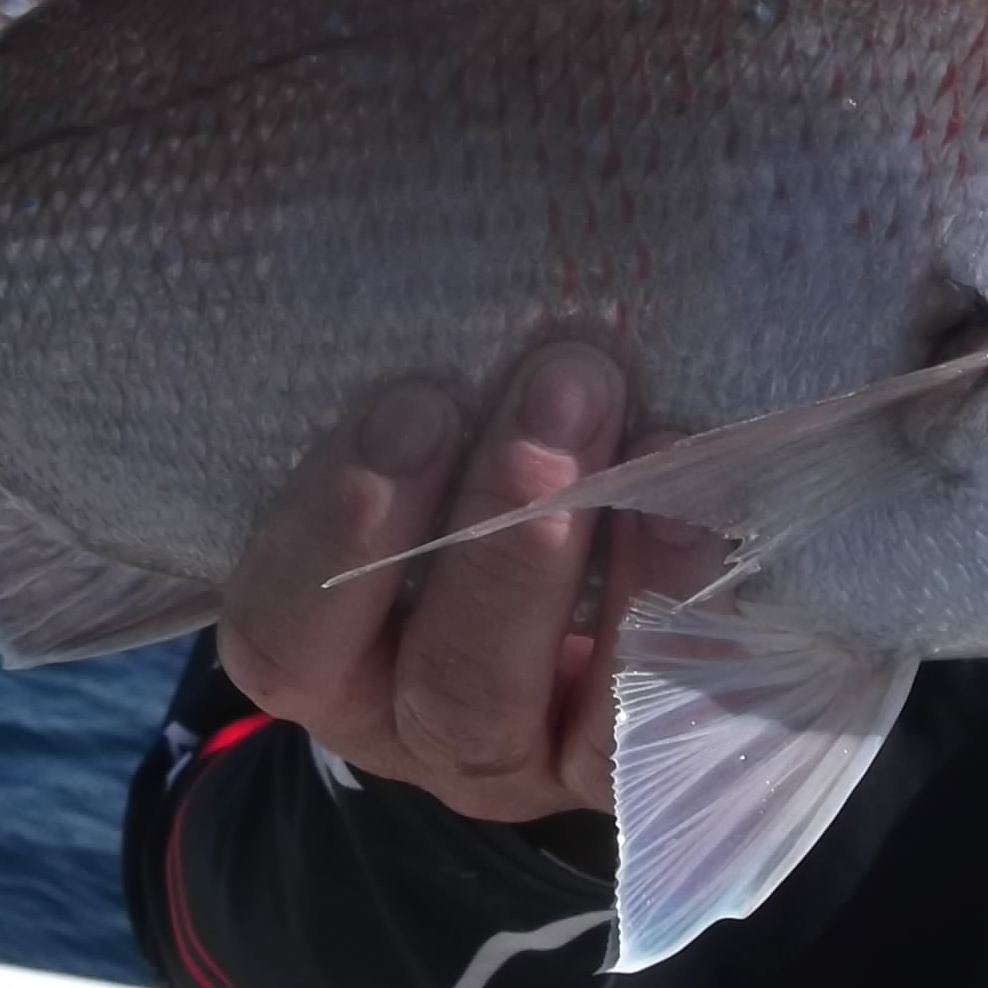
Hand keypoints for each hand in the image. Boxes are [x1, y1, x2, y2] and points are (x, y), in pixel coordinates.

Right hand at [217, 343, 714, 825]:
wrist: (615, 580)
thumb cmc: (473, 474)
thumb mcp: (428, 441)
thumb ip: (414, 388)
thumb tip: (385, 225)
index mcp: (334, 654)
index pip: (284, 636)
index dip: (337, 532)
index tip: (414, 403)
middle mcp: (423, 725)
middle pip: (442, 680)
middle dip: (499, 528)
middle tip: (563, 383)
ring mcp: (542, 763)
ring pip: (560, 711)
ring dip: (601, 569)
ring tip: (646, 441)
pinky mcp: (650, 762)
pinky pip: (668, 722)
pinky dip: (685, 611)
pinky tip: (704, 509)